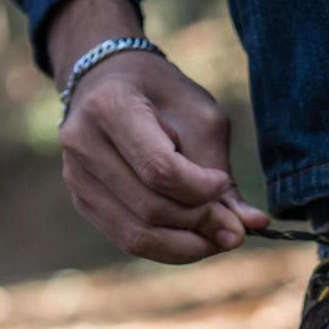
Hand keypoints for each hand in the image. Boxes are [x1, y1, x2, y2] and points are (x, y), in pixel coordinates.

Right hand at [47, 0, 268, 262]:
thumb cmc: (164, 95)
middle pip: (149, 208)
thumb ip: (221, 172)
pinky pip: (126, 239)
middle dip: (199, 224)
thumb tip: (252, 226)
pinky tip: (193, 238)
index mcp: (109, 106)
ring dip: (186, 245)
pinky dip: (166, 247)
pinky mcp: (81, 200)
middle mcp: (82, 142)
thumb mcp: (201, 118)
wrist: (112, 80)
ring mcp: (75, 176)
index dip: (200, 190)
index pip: (159, 170)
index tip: (223, 184)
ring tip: (218, 237)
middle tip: (234, 228)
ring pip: (136, 234)